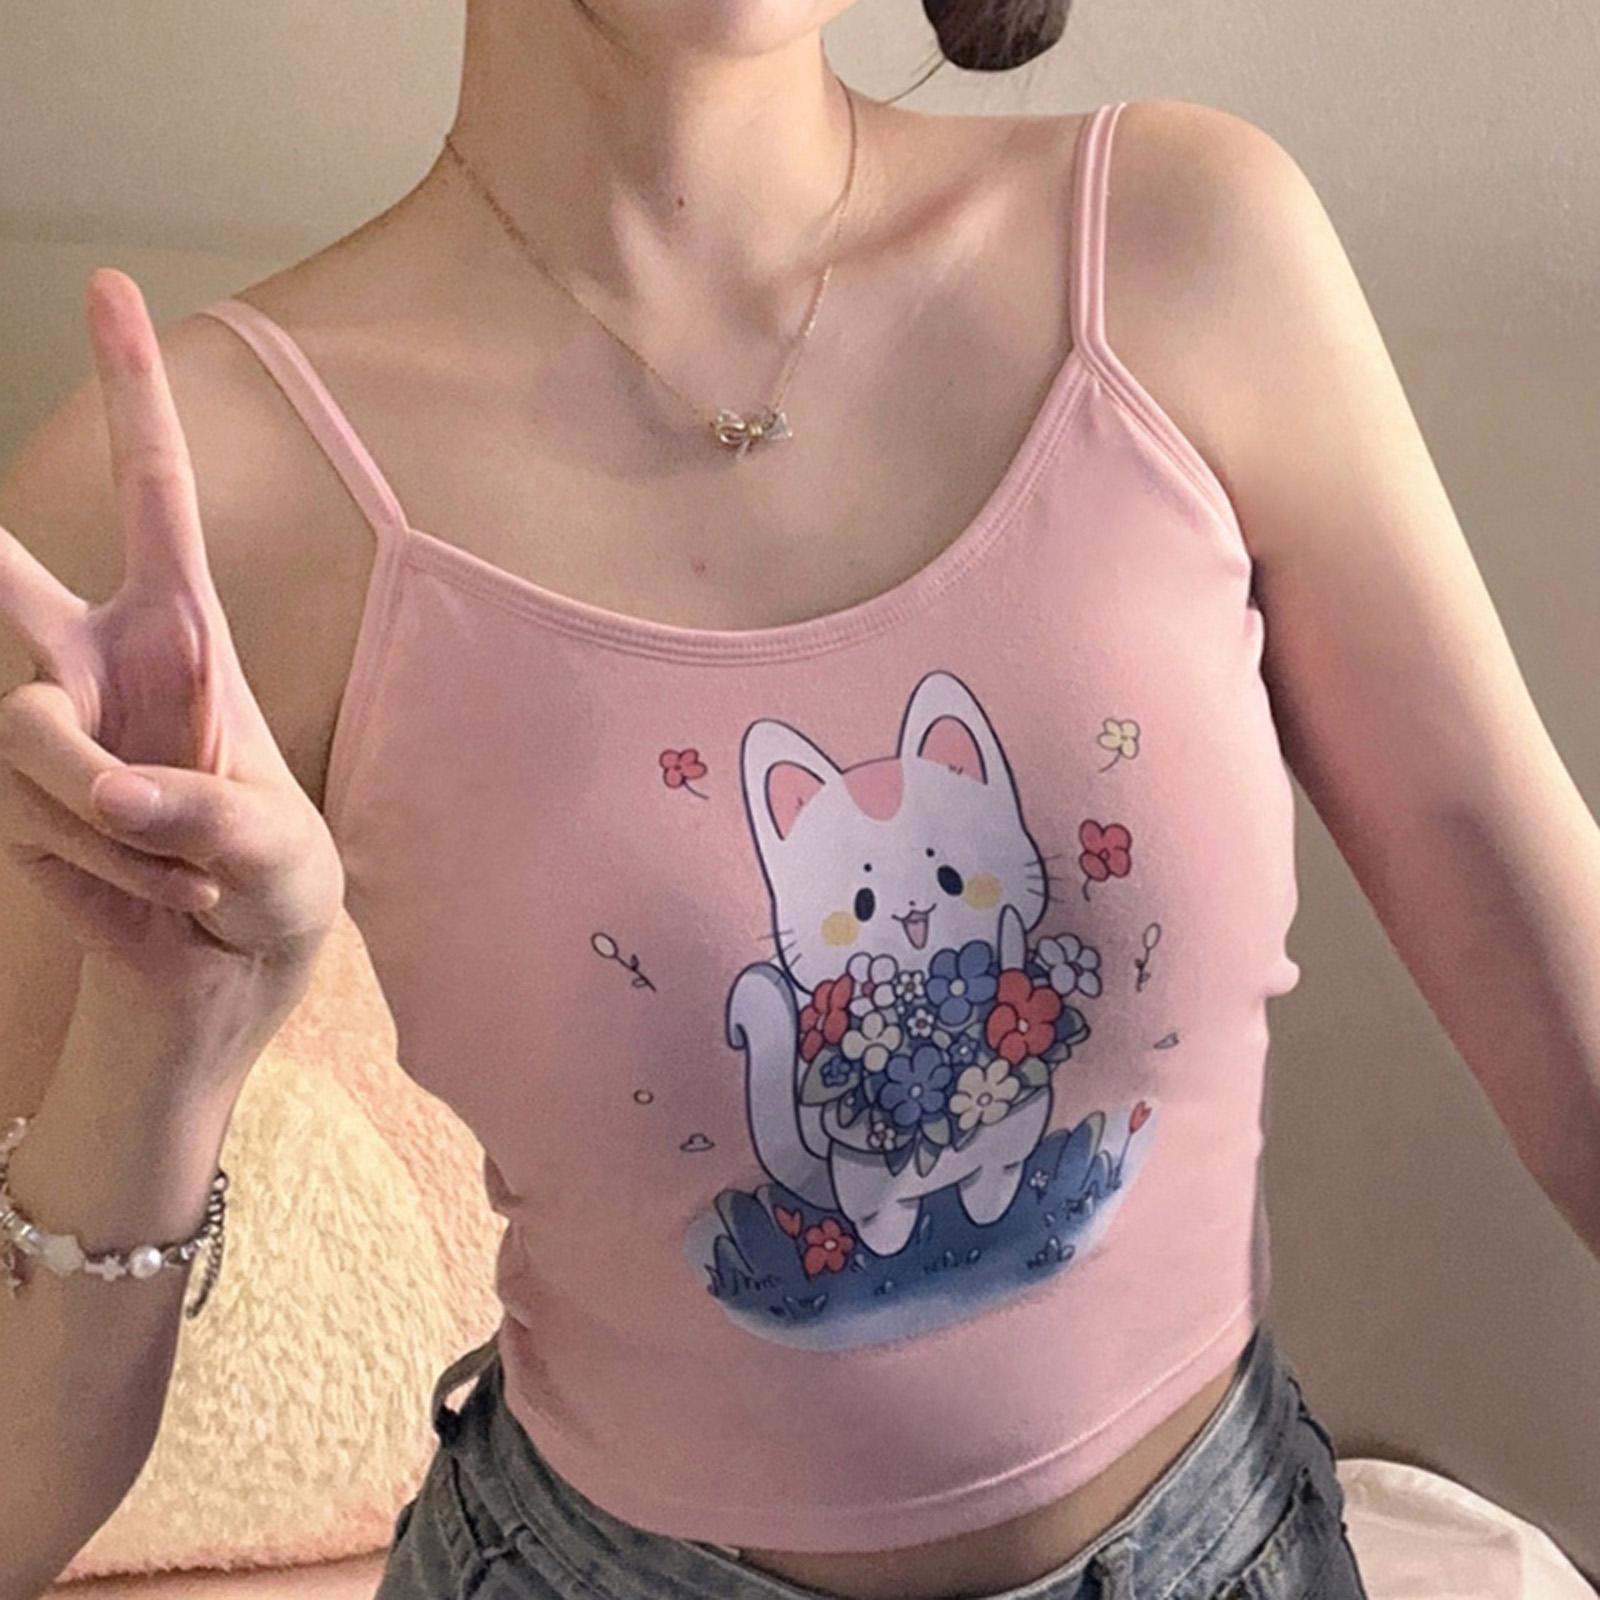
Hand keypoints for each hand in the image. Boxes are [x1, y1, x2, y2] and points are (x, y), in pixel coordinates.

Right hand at [0, 267, 344, 1016]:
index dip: (131, 392)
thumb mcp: (278, 856)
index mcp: (185, 634)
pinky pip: (27, 816)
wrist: (228, 965)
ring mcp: (46, 728)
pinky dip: (98, 868)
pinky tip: (150, 892)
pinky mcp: (14, 798)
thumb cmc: (276, 884)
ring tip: (183, 870)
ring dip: (107, 819)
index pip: (155, 494)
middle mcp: (99, 662)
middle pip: (0, 577)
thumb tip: (113, 788)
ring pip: (25, 737)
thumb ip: (204, 818)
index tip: (110, 287)